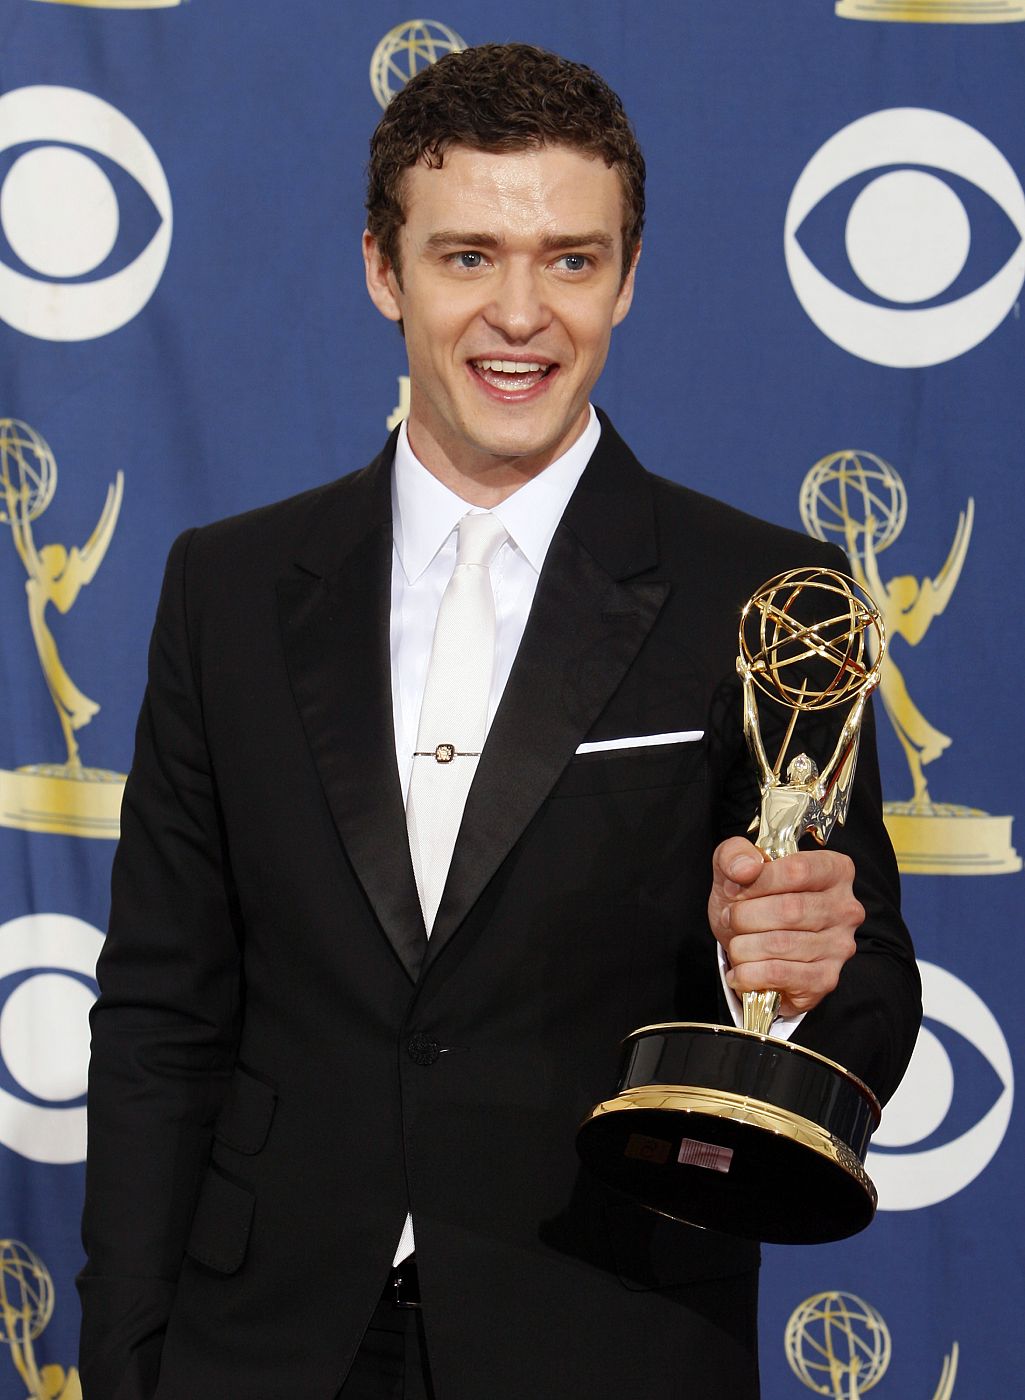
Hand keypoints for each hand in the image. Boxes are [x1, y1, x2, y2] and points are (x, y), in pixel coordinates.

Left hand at [708, 835, 862, 1017]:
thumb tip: (746, 867)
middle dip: (745, 916)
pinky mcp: (826, 979)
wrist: (750, 947)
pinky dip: (749, 973)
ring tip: (736, 944)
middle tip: (729, 918)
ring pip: (781, 944)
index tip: (734, 889)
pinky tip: (740, 971)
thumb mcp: (736, 867)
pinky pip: (780, 974)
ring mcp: (839, 946)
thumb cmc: (751, 901)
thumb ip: (734, 854)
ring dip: (744, 946)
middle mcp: (845, 908)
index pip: (797, 871)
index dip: (758, 882)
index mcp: (834, 870)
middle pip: (790, 910)